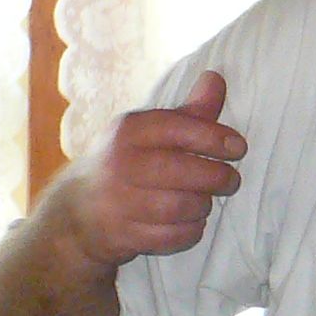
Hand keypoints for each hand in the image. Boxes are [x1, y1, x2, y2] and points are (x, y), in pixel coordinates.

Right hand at [60, 71, 246, 268]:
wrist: (77, 211)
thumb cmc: (125, 164)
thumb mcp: (148, 132)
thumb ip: (188, 112)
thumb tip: (217, 78)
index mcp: (129, 131)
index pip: (178, 128)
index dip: (214, 137)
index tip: (238, 147)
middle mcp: (121, 164)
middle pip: (184, 172)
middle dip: (217, 177)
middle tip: (231, 180)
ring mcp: (119, 202)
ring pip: (180, 207)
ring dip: (202, 206)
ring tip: (205, 201)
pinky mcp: (122, 234)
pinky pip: (171, 236)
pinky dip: (190, 231)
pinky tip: (191, 223)